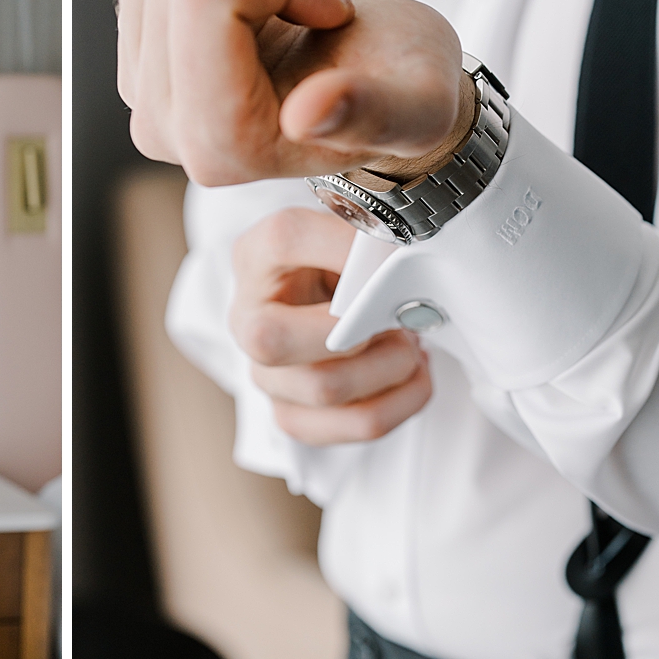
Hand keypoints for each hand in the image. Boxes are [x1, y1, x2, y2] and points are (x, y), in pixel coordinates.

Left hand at [117, 0, 473, 186]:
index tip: (330, 13)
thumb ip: (373, 115)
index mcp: (221, 145)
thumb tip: (305, 115)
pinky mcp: (137, 36)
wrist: (377, 81)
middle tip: (316, 5)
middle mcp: (162, 120)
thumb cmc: (400, 90)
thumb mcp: (419, 106)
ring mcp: (139, 77)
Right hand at [231, 206, 431, 443]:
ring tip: (409, 342)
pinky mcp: (296, 416)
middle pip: (270, 340)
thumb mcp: (344, 234)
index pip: (282, 239)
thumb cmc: (339, 267)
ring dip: (390, 364)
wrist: (328, 303)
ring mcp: (266, 376)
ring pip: (326, 387)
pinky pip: (357, 424)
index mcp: (255, 257)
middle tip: (393, 313)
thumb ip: (365, 234)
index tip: (391, 250)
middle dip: (353, 328)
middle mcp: (247, 319)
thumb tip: (403, 254)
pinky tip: (410, 375)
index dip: (341, 245)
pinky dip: (402, 400)